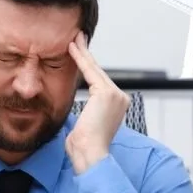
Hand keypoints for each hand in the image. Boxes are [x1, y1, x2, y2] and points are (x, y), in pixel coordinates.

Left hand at [65, 33, 128, 173]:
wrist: (90, 154)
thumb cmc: (85, 146)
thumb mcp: (86, 124)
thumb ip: (87, 112)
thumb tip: (80, 110)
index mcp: (117, 105)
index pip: (99, 81)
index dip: (89, 67)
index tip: (80, 54)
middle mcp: (120, 98)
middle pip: (99, 72)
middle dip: (87, 55)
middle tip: (78, 38)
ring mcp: (115, 94)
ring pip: (95, 69)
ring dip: (83, 53)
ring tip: (74, 39)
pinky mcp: (106, 92)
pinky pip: (89, 71)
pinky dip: (80, 58)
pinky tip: (72, 48)